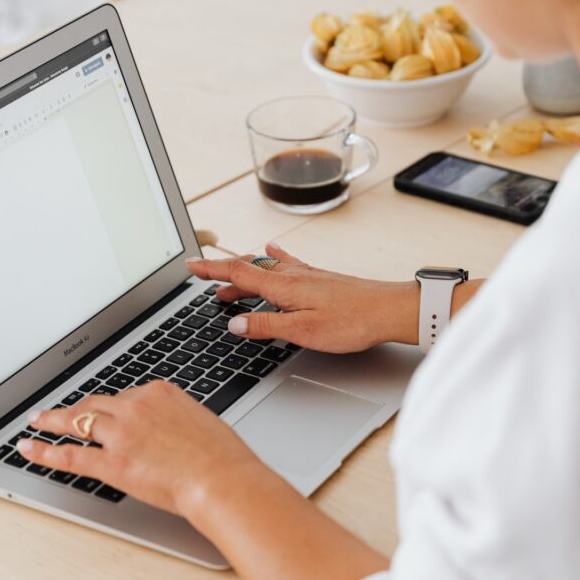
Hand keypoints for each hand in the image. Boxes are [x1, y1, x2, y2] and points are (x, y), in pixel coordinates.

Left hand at [17, 382, 258, 516]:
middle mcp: (136, 407)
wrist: (222, 479)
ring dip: (52, 421)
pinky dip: (45, 451)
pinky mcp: (112, 463)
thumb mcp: (201, 422)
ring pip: (77, 422)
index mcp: (160, 393)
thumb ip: (177, 421)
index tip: (104, 413)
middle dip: (74, 408)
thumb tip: (169, 431)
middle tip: (57, 411)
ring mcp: (121, 433)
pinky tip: (30, 448)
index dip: (112, 408)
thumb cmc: (222, 458)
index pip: (126, 396)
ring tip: (37, 422)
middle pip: (96, 404)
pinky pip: (70, 454)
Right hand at [186, 241, 419, 352]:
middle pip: (248, 268)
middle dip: (222, 272)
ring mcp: (307, 275)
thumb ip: (267, 326)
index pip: (238, 274)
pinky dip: (273, 257)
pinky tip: (272, 249)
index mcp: (284, 287)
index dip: (212, 270)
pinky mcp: (320, 278)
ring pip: (266, 267)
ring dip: (243, 273)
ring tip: (228, 285)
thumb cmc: (352, 321)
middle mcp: (293, 276)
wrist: (389, 309)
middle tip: (201, 277)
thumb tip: (236, 323)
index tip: (191, 265)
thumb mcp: (303, 331)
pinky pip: (288, 263)